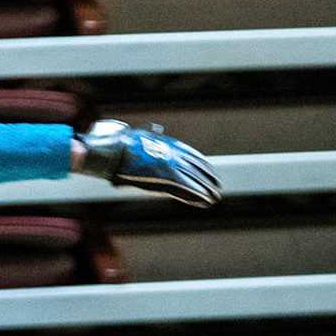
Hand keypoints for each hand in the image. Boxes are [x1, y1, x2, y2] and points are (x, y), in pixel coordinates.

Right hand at [74, 120, 220, 206]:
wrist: (118, 150)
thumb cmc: (124, 146)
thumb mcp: (143, 139)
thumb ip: (153, 142)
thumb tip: (155, 134)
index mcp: (169, 146)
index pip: (192, 155)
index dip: (201, 164)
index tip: (208, 169)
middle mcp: (174, 155)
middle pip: (197, 168)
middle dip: (208, 177)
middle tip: (217, 184)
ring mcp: (172, 166)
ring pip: (196, 179)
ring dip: (207, 189)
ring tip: (215, 197)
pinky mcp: (168, 178)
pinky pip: (187, 189)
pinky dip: (197, 196)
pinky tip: (206, 201)